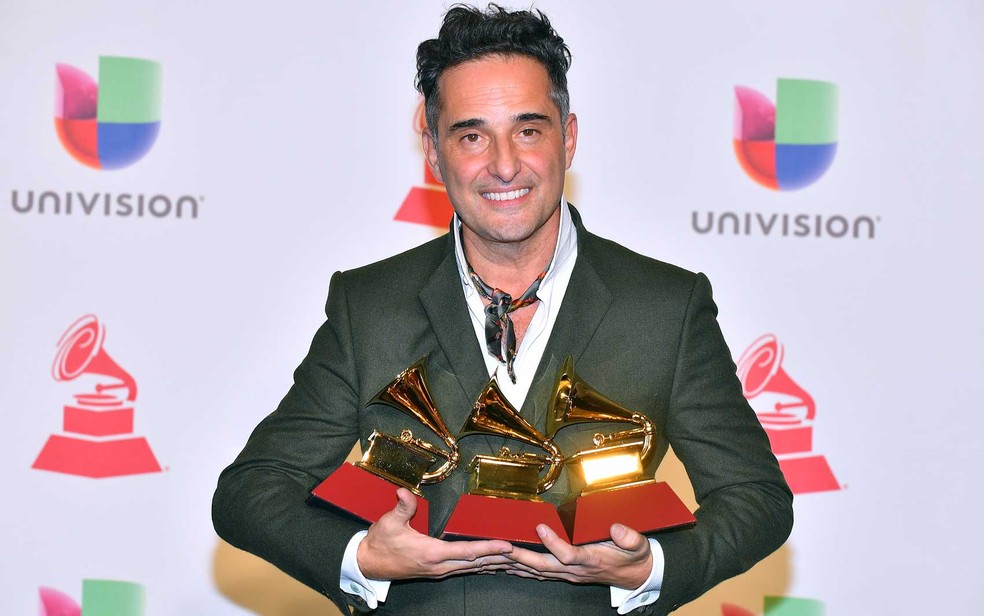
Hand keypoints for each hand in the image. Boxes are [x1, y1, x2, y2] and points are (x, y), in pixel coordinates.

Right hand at [357, 488, 514, 579]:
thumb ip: (402, 507)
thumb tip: (404, 492)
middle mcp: (439, 566)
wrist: (369, 563)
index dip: (489, 548)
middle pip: (476, 563)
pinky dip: (482, 566)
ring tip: (514, 560)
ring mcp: (439, 571)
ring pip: (473, 568)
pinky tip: (493, 565)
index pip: (467, 551)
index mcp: (431, 553)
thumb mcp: (388, 522)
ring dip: (494, 563)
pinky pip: (466, 569)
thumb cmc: (380, 542)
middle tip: (522, 553)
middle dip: (500, 558)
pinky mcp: (437, 571)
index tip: (507, 545)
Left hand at [505, 523, 652, 588]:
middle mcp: (577, 569)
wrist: (636, 576)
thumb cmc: (634, 558)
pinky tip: (510, 565)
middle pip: (545, 566)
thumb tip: (616, 528)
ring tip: (499, 556)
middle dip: (522, 557)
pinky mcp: (566, 573)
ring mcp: (570, 574)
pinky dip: (523, 569)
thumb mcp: (638, 545)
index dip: (553, 542)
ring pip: (539, 571)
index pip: (569, 554)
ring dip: (518, 564)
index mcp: (592, 559)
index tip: (540, 527)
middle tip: (504, 547)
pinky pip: (541, 573)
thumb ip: (629, 537)